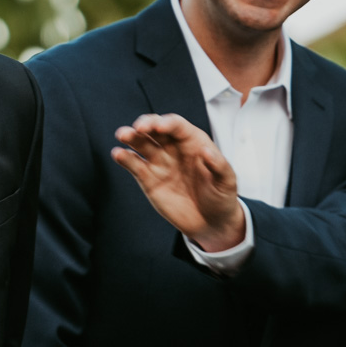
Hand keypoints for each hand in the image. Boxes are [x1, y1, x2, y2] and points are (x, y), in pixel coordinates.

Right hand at [111, 114, 246, 252]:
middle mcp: (173, 148)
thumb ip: (219, 166)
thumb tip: (206, 151)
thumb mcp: (227, 182)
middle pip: (156, 129)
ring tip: (122, 134)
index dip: (167, 123)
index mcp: (193, 142)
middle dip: (146, 124)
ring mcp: (159, 163)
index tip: (158, 126)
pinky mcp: (148, 179)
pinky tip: (118, 154)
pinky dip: (125, 158)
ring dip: (131, 136)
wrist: (210, 223)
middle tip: (137, 128)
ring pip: (142, 143)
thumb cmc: (221, 197)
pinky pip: (134, 165)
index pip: (177, 126)